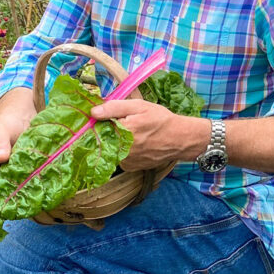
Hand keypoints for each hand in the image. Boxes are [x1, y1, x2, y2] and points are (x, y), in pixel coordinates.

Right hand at [0, 87, 34, 190]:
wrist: (22, 121)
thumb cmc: (6, 123)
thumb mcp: (1, 129)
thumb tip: (0, 158)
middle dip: (0, 180)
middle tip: (12, 165)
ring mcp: (1, 174)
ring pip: (4, 187)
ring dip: (13, 179)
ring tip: (22, 164)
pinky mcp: (15, 175)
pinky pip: (18, 184)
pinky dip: (23, 178)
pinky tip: (29, 167)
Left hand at [89, 99, 203, 170]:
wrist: (180, 140)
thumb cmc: (161, 120)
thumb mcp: (139, 106)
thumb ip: (114, 108)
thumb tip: (93, 111)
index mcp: (122, 131)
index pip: (97, 127)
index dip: (99, 121)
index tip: (104, 117)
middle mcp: (122, 149)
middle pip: (102, 139)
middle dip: (108, 131)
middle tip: (125, 124)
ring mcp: (126, 161)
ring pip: (110, 149)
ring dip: (116, 141)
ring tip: (133, 134)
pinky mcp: (130, 167)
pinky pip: (118, 157)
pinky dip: (123, 150)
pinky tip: (136, 144)